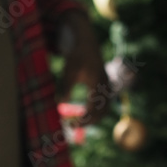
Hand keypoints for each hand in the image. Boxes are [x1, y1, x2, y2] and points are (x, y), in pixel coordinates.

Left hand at [56, 11, 109, 125]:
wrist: (85, 40)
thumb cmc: (76, 55)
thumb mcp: (69, 72)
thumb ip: (65, 89)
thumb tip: (60, 105)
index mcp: (98, 85)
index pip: (93, 110)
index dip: (83, 121)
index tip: (71, 125)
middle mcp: (105, 87)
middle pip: (102, 113)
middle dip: (89, 122)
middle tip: (73, 126)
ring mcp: (106, 85)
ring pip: (104, 108)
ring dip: (93, 117)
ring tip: (78, 120)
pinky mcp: (104, 83)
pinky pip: (103, 102)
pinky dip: (95, 109)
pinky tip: (83, 111)